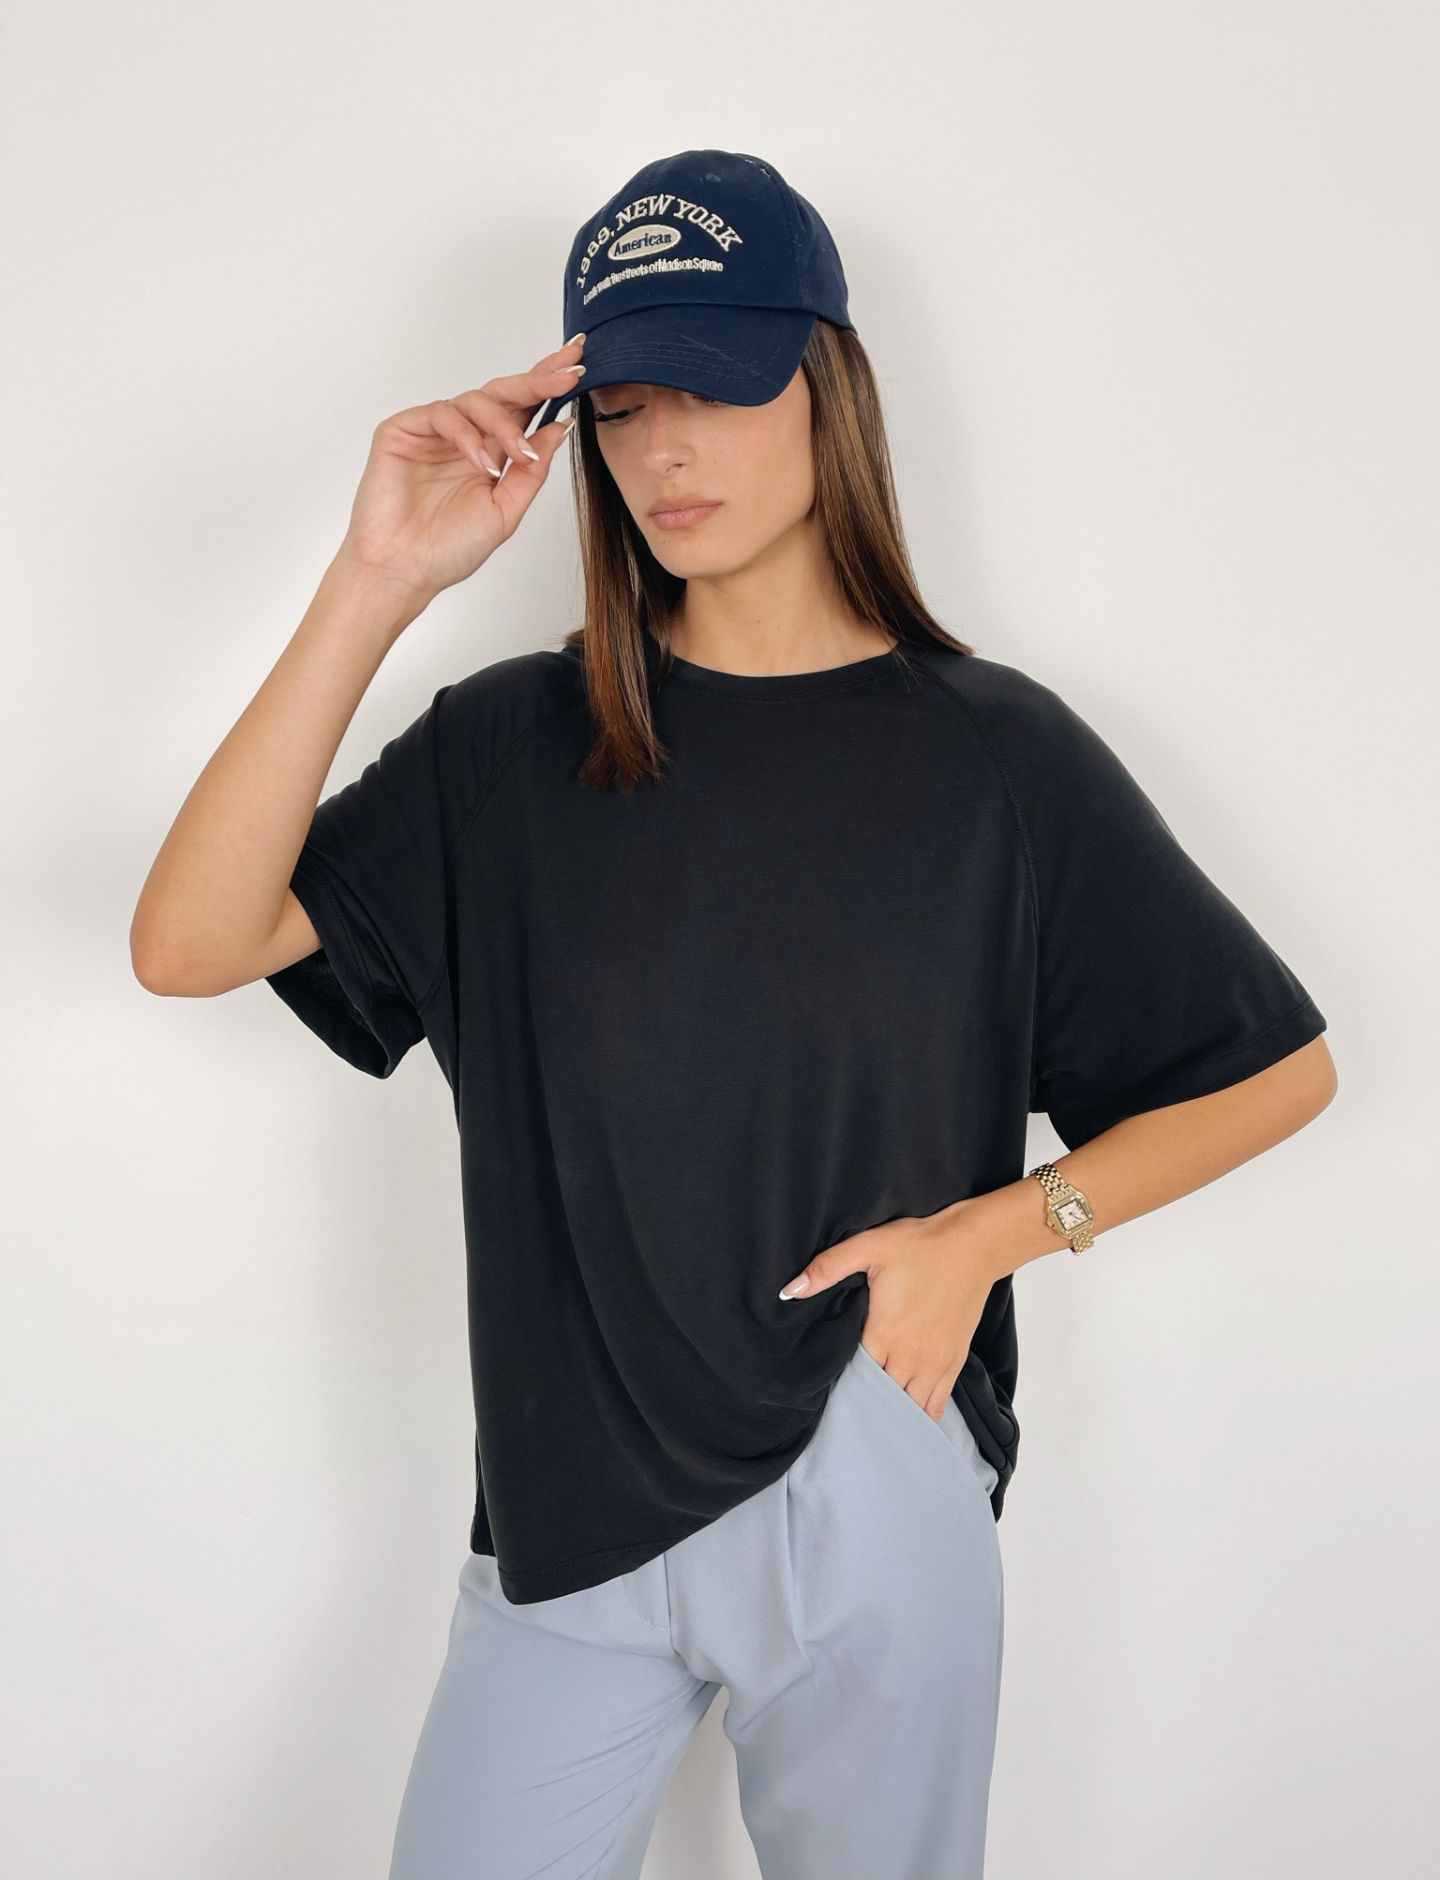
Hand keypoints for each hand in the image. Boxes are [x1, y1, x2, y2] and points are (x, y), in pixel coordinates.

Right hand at [331, 335, 586, 602]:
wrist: (404, 572)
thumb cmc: (449, 549)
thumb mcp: (506, 511)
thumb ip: (533, 471)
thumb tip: (561, 428)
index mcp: (491, 454)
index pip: (523, 410)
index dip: (549, 386)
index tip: (580, 368)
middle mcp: (465, 437)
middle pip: (504, 394)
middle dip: (538, 380)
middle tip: (568, 372)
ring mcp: (433, 433)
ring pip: (476, 400)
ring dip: (504, 423)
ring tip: (518, 454)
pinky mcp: (403, 430)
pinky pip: (442, 414)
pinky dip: (466, 435)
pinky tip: (480, 462)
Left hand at [778, 1204, 999, 1422]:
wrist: (973, 1246)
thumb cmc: (920, 1245)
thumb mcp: (868, 1246)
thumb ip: (827, 1268)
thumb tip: (789, 1291)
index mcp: (883, 1334)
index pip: (854, 1378)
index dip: (839, 1386)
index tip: (825, 1392)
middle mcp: (908, 1357)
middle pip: (879, 1398)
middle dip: (862, 1405)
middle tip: (844, 1413)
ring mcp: (934, 1364)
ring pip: (908, 1408)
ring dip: (891, 1415)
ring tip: (873, 1423)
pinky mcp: (954, 1363)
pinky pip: (937, 1405)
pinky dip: (921, 1417)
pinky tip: (908, 1424)